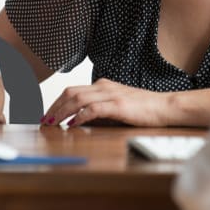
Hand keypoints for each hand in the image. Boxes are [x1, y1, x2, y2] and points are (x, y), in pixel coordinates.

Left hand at [41, 78, 171, 127]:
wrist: (165, 107)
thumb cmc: (144, 109)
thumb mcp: (117, 107)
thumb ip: (100, 111)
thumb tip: (79, 121)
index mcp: (103, 85)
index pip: (72, 90)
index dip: (56, 102)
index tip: (47, 115)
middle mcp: (104, 86)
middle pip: (70, 92)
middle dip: (54, 107)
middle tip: (44, 121)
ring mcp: (111, 94)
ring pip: (77, 99)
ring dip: (62, 112)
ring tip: (53, 124)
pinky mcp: (118, 105)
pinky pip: (93, 109)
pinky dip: (80, 117)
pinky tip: (73, 125)